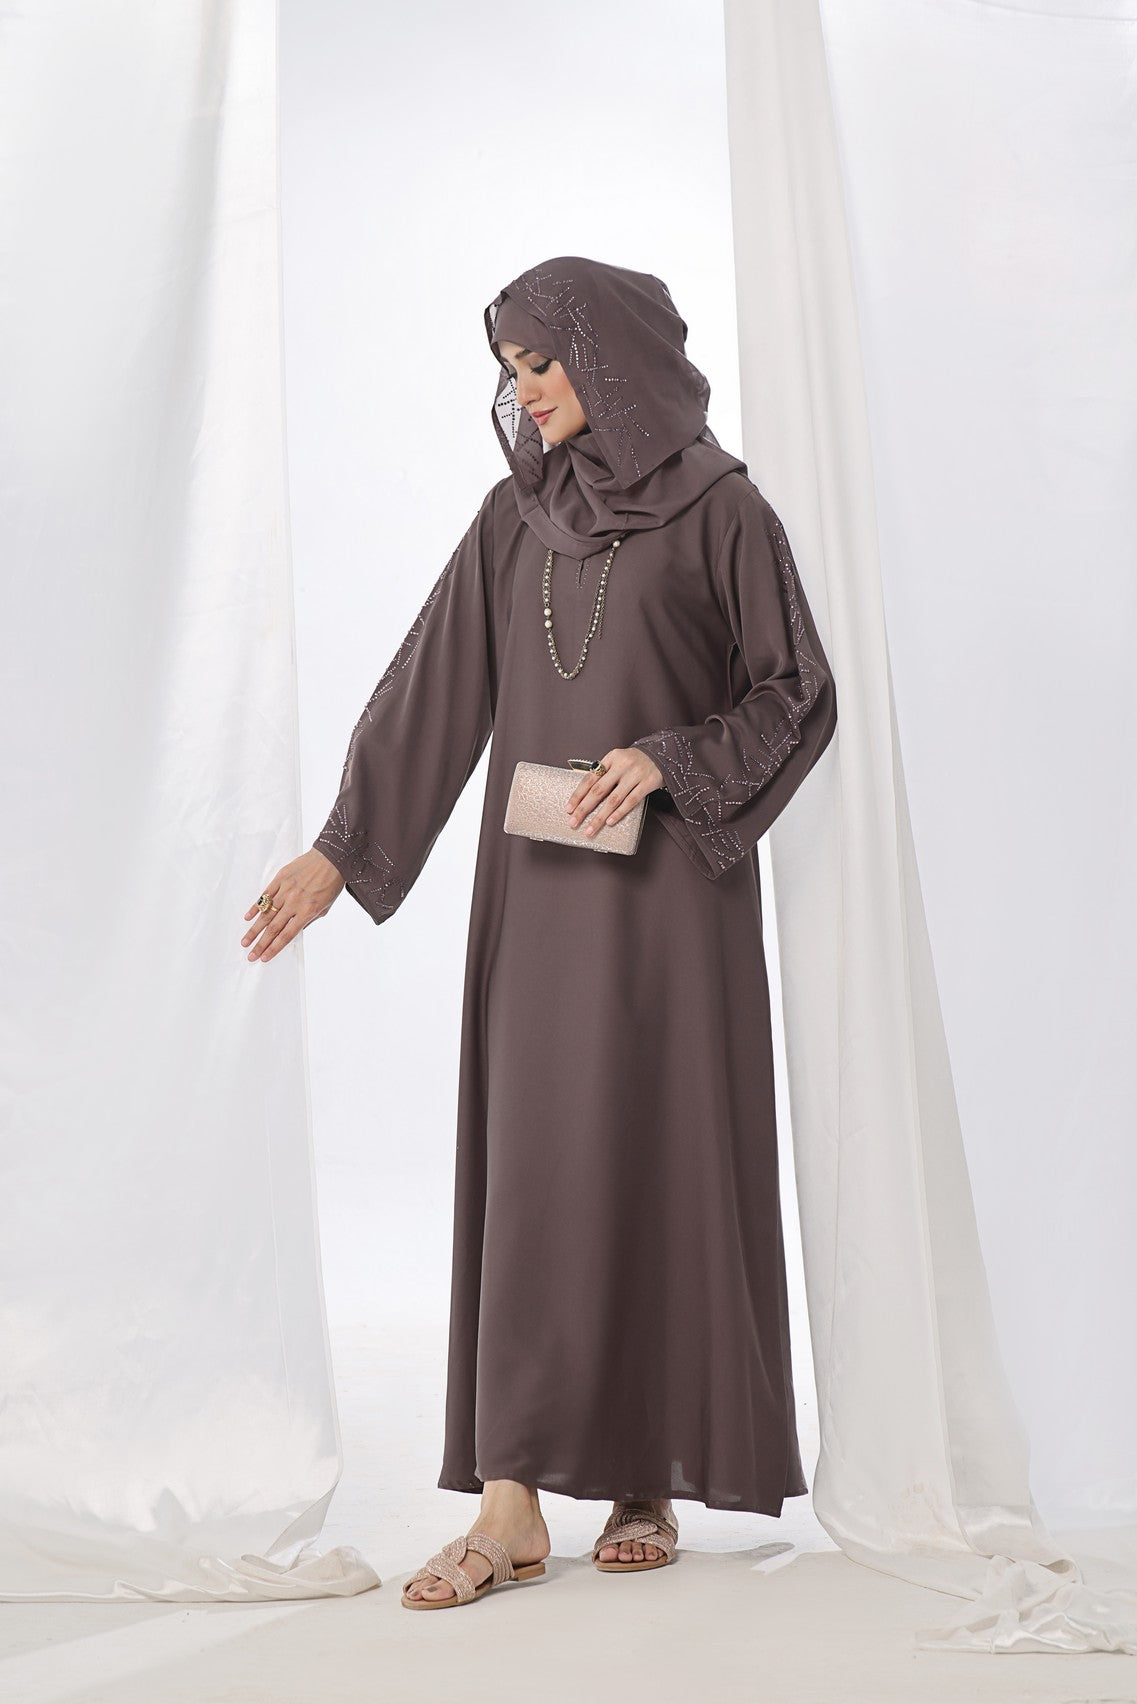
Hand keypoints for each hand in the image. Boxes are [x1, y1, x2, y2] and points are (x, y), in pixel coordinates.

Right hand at [242, 847, 346, 962]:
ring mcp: (286, 890)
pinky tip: (248, 917)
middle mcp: (295, 902)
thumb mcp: (325, 907)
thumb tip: (293, 931)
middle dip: (260, 944)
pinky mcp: (280, 878)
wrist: (331, 858)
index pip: (287, 935)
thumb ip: (308, 920)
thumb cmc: (331, 883)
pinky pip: (265, 895)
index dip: (274, 948)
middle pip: (273, 928)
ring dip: (254, 929)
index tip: (264, 957)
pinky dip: (256, 907)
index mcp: (307, 911)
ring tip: (245, 941)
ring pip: (266, 913)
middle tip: (251, 955)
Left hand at [565, 748, 663, 836]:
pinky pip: (631, 801)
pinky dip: (619, 813)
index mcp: (611, 758)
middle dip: (584, 808)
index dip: (578, 795)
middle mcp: (622, 765)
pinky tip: (610, 822)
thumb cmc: (636, 761)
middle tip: (574, 822)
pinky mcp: (648, 783)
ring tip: (590, 828)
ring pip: (613, 799)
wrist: (663, 754)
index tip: (569, 808)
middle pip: (599, 790)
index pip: (590, 778)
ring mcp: (635, 774)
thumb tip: (585, 796)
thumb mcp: (618, 761)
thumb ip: (604, 774)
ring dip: (600, 816)